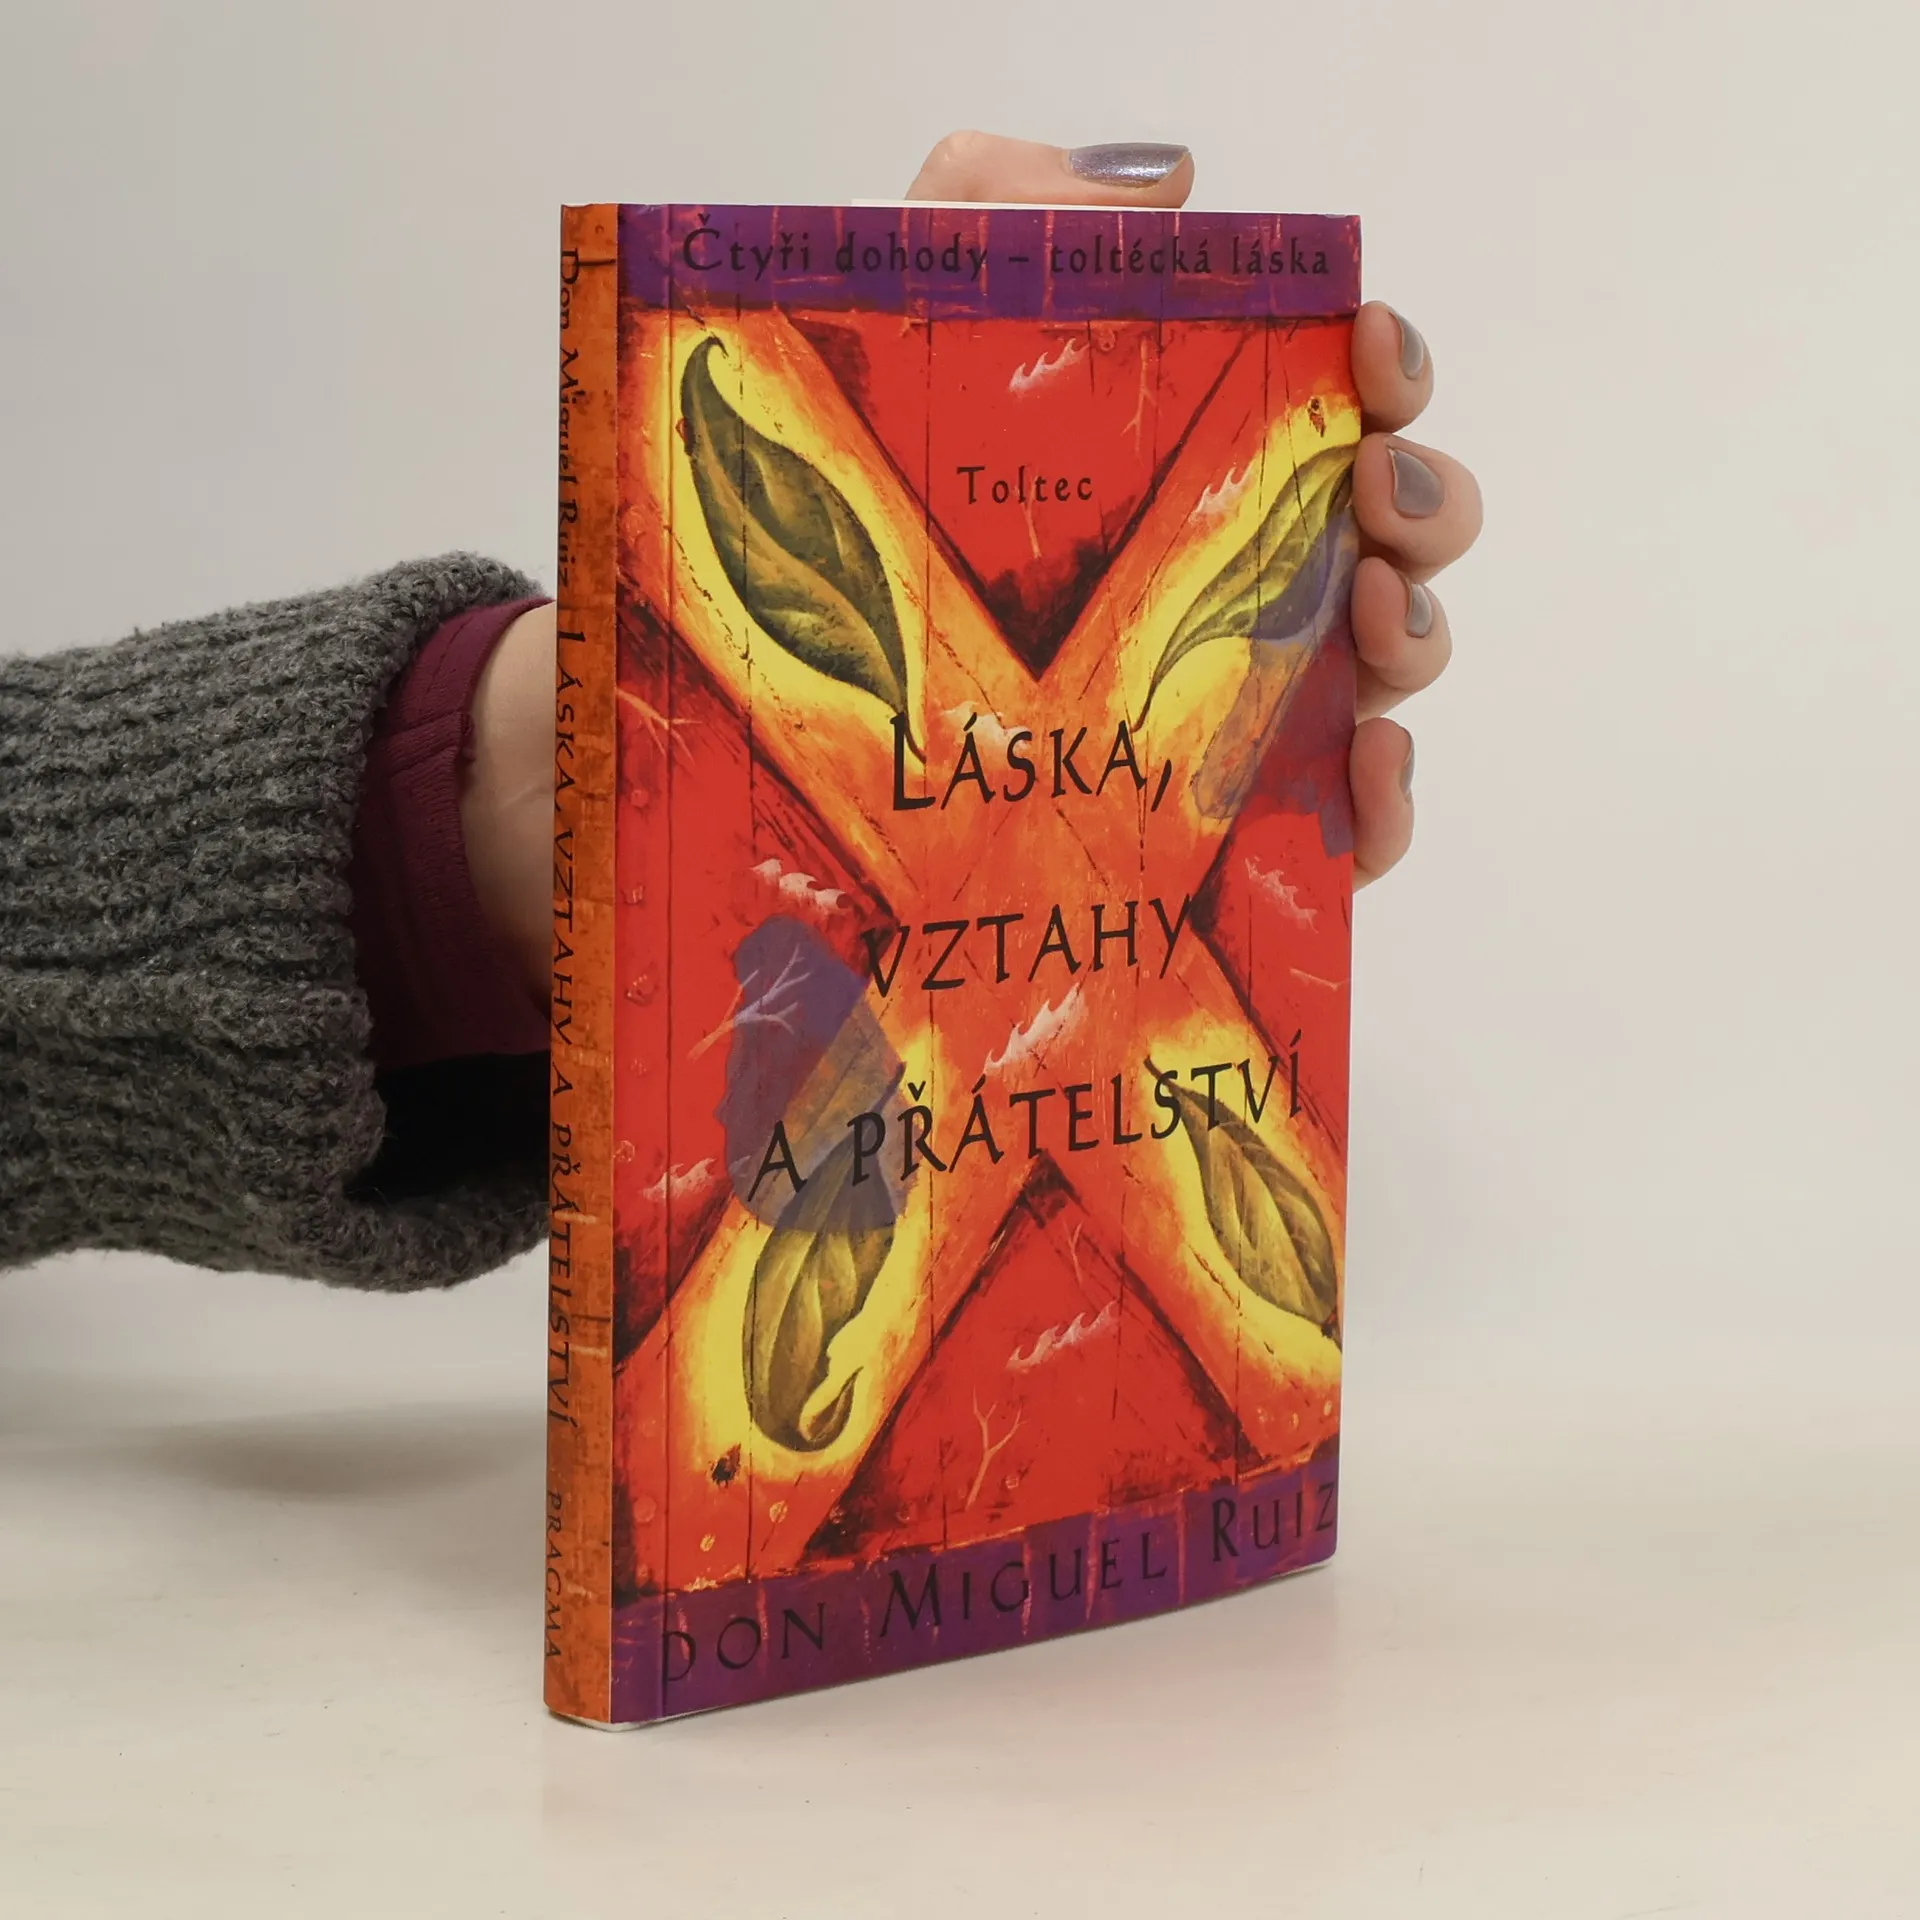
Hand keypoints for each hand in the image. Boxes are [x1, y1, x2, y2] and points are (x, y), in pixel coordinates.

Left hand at [904, 131, 1480, 887]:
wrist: (768, 687)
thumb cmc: (848, 502)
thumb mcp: (895, 323)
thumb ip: (1000, 207)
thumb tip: (1167, 184)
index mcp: (1194, 464)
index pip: (1338, 401)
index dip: (1387, 367)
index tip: (1369, 348)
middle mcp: (1236, 577)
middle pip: (1400, 534)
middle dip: (1427, 501)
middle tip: (1372, 491)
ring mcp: (1237, 702)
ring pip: (1393, 669)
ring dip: (1420, 634)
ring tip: (1376, 614)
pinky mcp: (1216, 826)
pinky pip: (1341, 832)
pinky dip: (1384, 807)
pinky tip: (1366, 768)